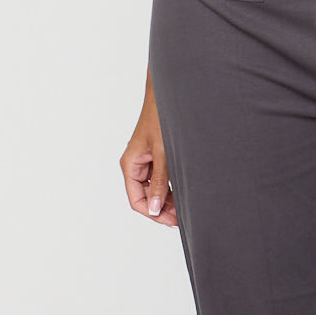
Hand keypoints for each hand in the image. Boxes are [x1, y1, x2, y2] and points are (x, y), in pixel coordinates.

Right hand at [120, 97, 177, 227]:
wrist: (168, 93)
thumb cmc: (161, 117)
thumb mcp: (163, 152)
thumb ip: (160, 181)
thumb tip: (154, 208)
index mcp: (130, 164)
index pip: (137, 200)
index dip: (153, 213)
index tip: (171, 221)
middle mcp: (136, 164)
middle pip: (145, 196)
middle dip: (162, 208)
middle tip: (182, 218)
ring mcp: (146, 159)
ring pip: (154, 187)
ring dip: (167, 198)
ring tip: (185, 207)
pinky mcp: (156, 154)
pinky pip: (160, 176)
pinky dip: (170, 185)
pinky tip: (183, 192)